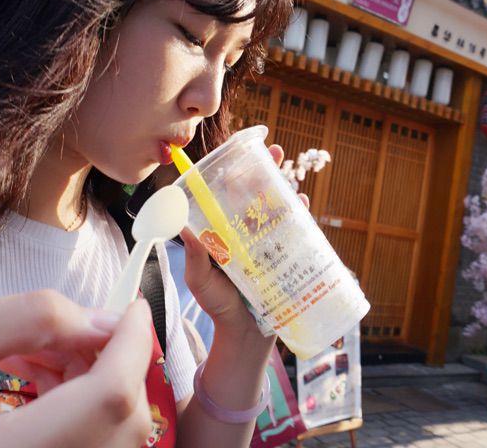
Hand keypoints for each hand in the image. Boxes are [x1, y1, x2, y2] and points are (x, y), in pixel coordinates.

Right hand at [0, 290, 152, 447]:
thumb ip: (27, 319)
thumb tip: (101, 321)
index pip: (109, 400)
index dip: (133, 345)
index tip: (133, 307)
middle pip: (121, 420)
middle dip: (110, 358)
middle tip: (70, 327)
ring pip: (112, 433)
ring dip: (93, 377)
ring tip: (36, 350)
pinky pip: (91, 443)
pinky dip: (80, 402)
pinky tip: (38, 376)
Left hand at [181, 144, 307, 335]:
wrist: (245, 335)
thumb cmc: (218, 306)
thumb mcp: (201, 281)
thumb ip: (196, 258)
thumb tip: (183, 228)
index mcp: (225, 232)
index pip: (229, 197)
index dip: (234, 175)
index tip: (238, 156)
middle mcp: (247, 232)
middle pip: (258, 195)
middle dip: (267, 171)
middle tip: (276, 152)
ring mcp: (269, 242)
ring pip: (279, 207)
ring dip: (286, 186)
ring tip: (289, 170)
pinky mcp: (287, 255)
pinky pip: (297, 230)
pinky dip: (301, 214)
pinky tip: (303, 201)